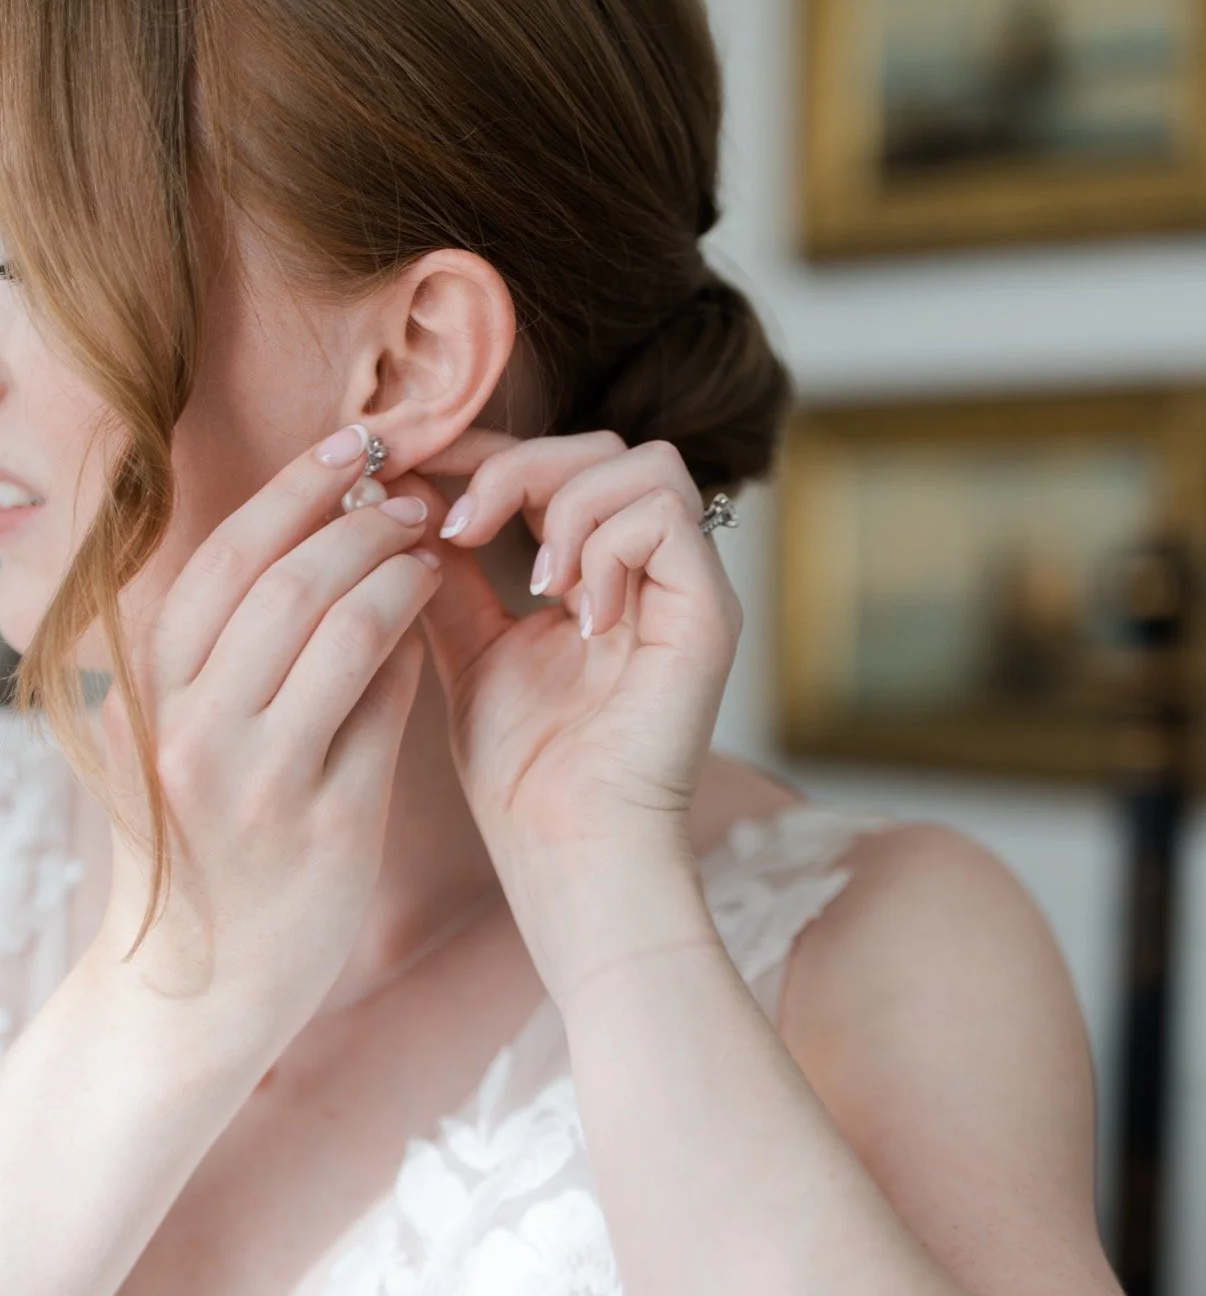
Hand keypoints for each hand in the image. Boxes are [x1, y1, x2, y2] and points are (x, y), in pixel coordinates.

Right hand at [91, 427, 447, 1039]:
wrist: (195, 995)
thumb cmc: (202, 857)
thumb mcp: (183, 747)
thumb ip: (232, 665)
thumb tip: (321, 559)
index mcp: (148, 698)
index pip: (220, 562)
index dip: (291, 492)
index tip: (349, 446)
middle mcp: (189, 729)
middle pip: (279, 581)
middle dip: (354, 518)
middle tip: (406, 491)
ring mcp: (255, 779)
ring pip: (334, 629)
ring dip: (392, 570)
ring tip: (428, 544)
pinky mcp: (323, 825)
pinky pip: (380, 709)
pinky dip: (408, 650)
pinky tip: (432, 622)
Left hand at [412, 424, 742, 931]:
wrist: (567, 849)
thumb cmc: (526, 771)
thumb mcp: (468, 647)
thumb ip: (449, 570)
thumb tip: (407, 489)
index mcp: (604, 572)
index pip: (563, 462)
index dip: (493, 450)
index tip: (422, 470)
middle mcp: (656, 572)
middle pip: (607, 446)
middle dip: (522, 467)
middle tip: (465, 529)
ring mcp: (689, 590)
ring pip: (645, 465)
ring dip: (566, 506)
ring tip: (534, 583)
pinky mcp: (709, 616)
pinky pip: (665, 518)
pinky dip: (605, 546)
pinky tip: (572, 613)